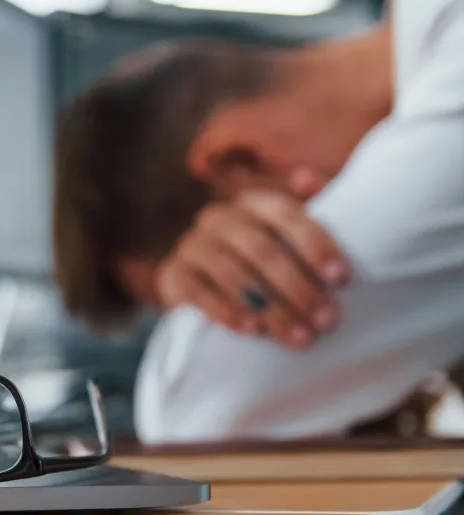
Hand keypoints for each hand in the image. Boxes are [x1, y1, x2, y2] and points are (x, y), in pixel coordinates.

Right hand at [154, 190, 348, 348]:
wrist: (203, 287)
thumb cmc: (260, 261)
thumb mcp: (287, 236)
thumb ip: (308, 208)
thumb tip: (306, 178)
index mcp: (250, 202)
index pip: (283, 213)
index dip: (314, 243)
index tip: (341, 278)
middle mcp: (217, 218)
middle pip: (260, 249)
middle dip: (297, 287)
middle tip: (325, 320)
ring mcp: (191, 246)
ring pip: (232, 274)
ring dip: (270, 308)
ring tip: (298, 336)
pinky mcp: (172, 275)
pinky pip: (199, 293)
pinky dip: (227, 311)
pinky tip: (252, 330)